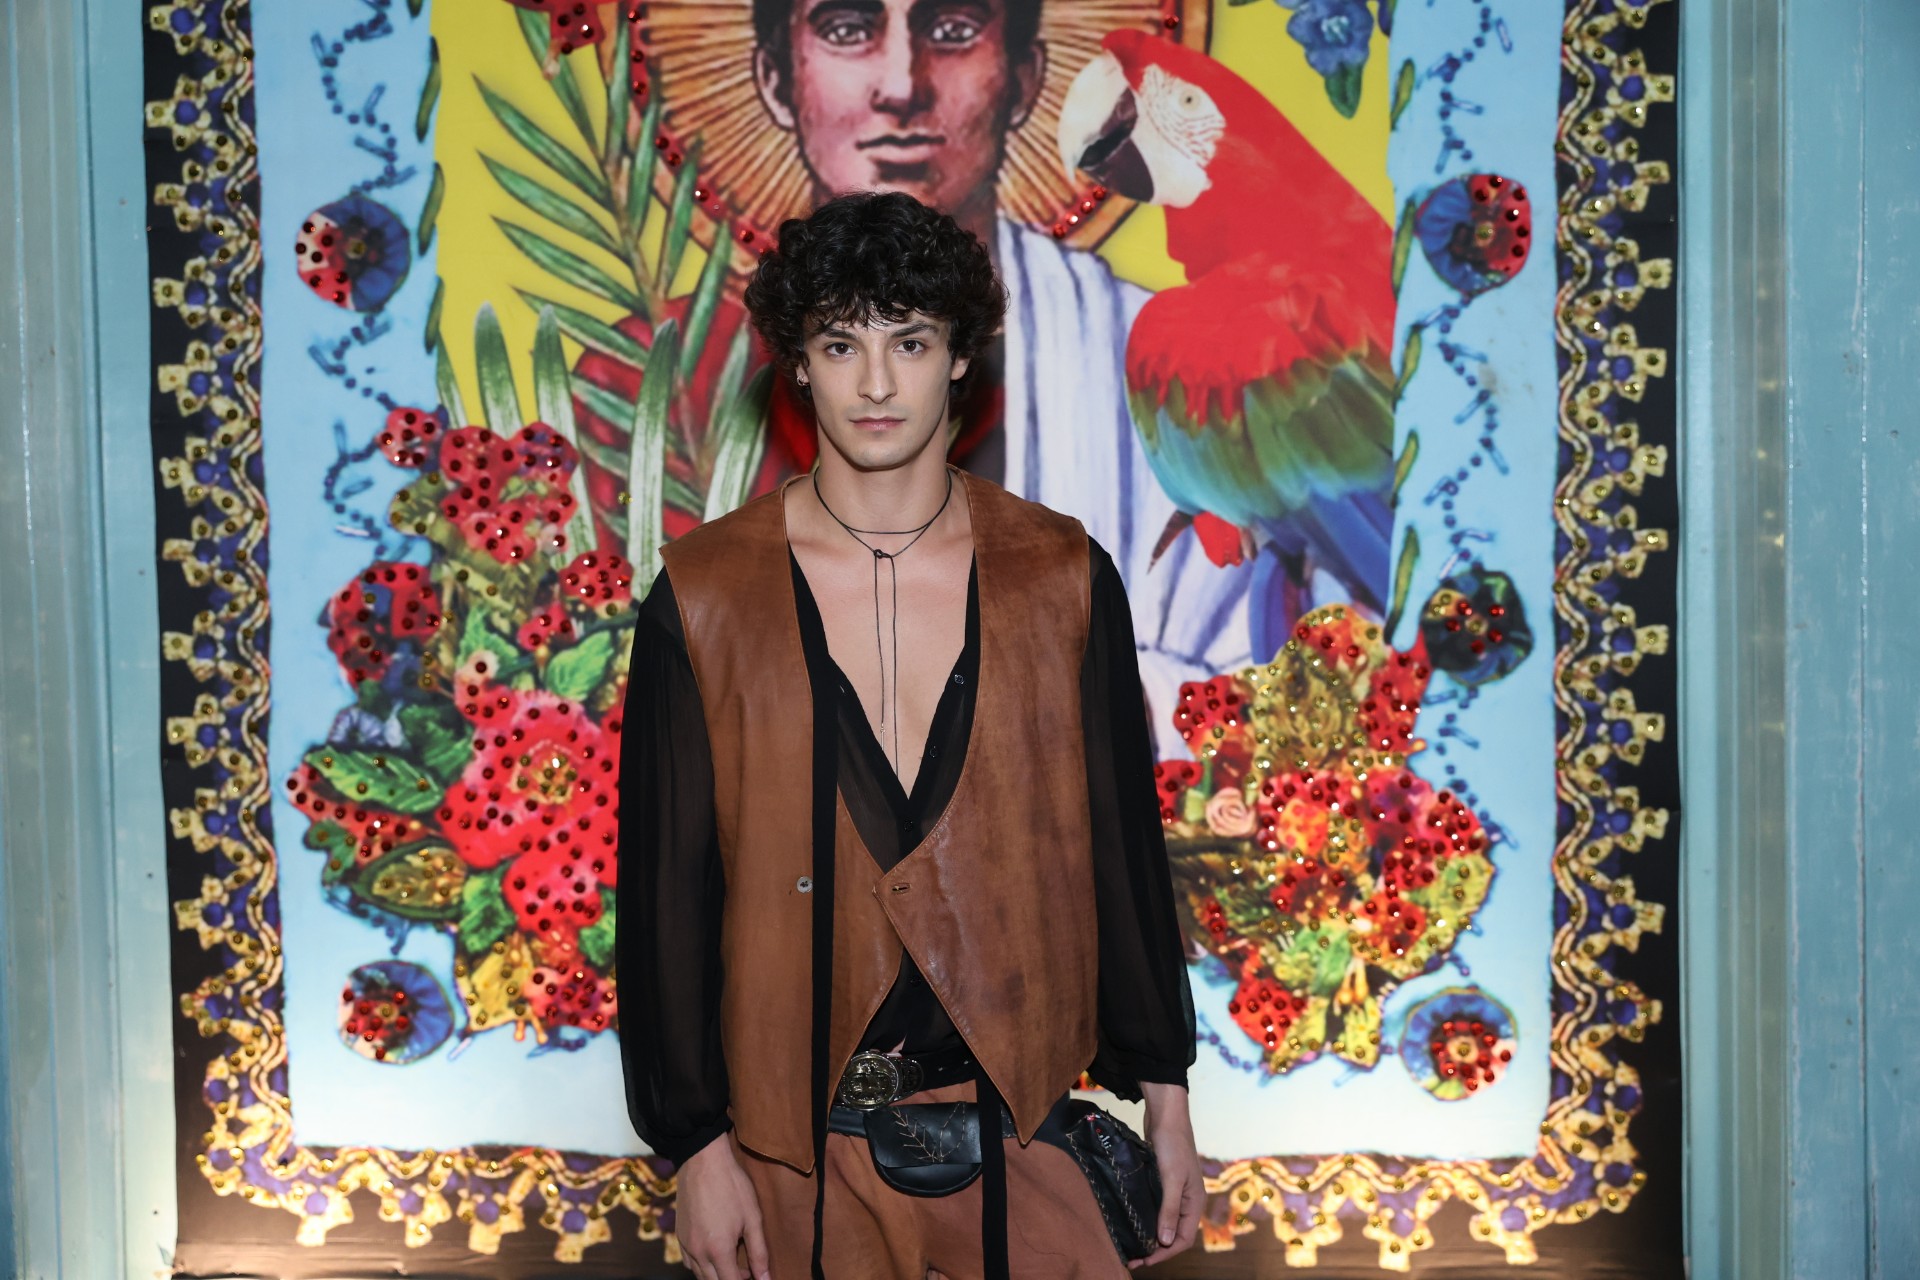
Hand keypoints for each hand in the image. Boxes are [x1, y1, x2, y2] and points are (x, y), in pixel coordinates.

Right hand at [673, 1136, 771, 1279]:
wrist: (702, 1161)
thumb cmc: (732, 1187)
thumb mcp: (752, 1218)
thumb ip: (759, 1252)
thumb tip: (765, 1278)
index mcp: (718, 1250)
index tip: (753, 1274)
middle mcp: (698, 1252)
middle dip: (730, 1279)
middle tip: (746, 1270)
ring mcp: (686, 1244)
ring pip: (699, 1274)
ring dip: (716, 1275)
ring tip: (732, 1261)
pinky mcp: (679, 1235)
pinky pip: (688, 1262)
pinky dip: (701, 1266)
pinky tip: (713, 1253)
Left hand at [1131, 1082, 1201, 1268]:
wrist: (1165, 1114)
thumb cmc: (1172, 1144)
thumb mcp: (1170, 1178)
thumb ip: (1169, 1210)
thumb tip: (1165, 1242)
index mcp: (1195, 1202)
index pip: (1184, 1239)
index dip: (1165, 1252)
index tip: (1144, 1260)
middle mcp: (1187, 1200)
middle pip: (1175, 1234)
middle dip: (1156, 1248)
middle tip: (1133, 1258)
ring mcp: (1175, 1191)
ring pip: (1165, 1222)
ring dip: (1150, 1235)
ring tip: (1131, 1245)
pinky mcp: (1163, 1182)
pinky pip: (1157, 1208)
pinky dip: (1147, 1219)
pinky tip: (1133, 1222)